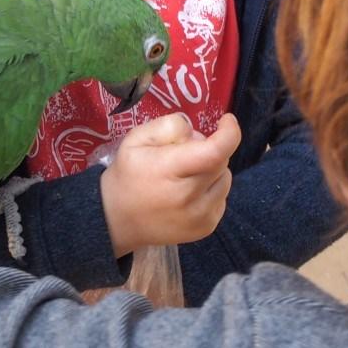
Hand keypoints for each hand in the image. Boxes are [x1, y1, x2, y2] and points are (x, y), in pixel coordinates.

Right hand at [100, 113, 241, 256]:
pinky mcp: (207, 227)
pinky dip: (211, 188)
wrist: (118, 221)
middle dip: (210, 149)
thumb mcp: (136, 139)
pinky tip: (189, 192)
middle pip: (222, 161)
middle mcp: (189, 197)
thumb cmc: (128, 175)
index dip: (229, 133)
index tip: (226, 120)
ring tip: (187, 174)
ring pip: (225, 179)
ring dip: (213, 170)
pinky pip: (222, 196)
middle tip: (186, 152)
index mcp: (169, 170)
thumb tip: (196, 134)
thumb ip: (167, 127)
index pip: (214, 152)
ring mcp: (201, 216)